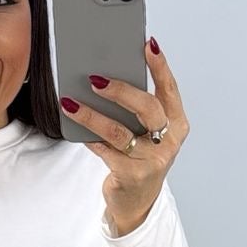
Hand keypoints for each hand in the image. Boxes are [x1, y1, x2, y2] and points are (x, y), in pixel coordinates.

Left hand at [61, 38, 188, 235]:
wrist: (137, 201)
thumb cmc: (140, 157)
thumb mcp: (147, 132)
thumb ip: (137, 109)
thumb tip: (106, 77)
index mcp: (177, 124)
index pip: (169, 89)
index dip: (160, 66)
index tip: (148, 45)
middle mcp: (168, 141)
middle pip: (146, 108)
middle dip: (119, 90)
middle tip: (95, 79)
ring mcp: (152, 160)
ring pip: (119, 132)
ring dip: (92, 115)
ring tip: (70, 102)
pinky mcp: (132, 175)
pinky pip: (105, 151)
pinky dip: (89, 137)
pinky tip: (75, 126)